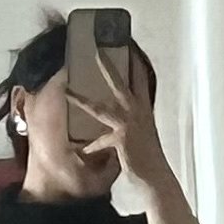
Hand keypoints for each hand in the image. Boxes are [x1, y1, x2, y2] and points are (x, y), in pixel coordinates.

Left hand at [70, 62, 167, 191]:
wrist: (156, 177)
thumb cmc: (148, 156)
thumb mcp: (143, 132)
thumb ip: (134, 120)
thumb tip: (123, 113)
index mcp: (144, 109)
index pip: (140, 80)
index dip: (134, 63)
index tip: (128, 46)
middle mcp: (138, 113)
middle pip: (120, 85)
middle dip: (108, 68)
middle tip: (97, 52)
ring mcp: (129, 125)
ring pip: (101, 109)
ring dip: (82, 101)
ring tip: (66, 93)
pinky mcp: (122, 139)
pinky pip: (100, 141)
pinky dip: (92, 147)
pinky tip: (83, 152)